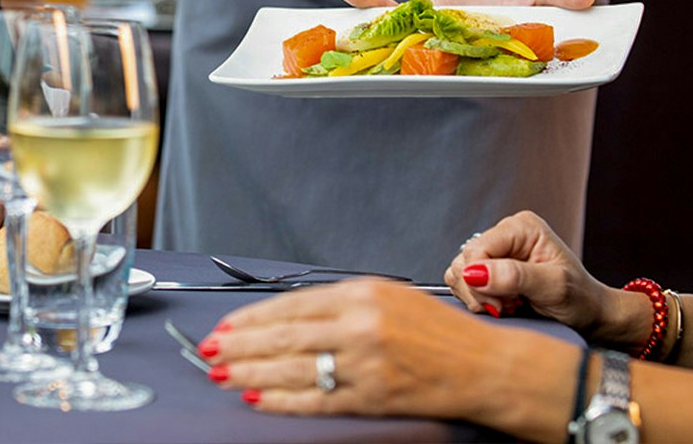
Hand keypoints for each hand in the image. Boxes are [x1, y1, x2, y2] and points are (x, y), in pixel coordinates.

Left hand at [203, 279, 505, 418]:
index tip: (224, 327)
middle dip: (239, 346)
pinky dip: (282, 400)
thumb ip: (340, 302)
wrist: (483, 365)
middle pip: (284, 336)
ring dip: (251, 372)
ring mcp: (366, 363)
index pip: (290, 305)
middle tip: (208, 352)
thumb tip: (285, 317)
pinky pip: (316, 400)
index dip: (252, 319)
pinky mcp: (373, 397)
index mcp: (361, 293)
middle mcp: (360, 325)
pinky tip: (258, 397)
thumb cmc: (437, 330)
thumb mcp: (388, 296)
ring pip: (292, 368)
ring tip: (222, 374)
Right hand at [443, 210, 628, 344]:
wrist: (588, 314)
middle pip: (464, 262)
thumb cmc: (579, 298)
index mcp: (521, 227)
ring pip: (458, 273)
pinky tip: (501, 304)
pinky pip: (462, 283)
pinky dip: (477, 300)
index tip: (503, 304)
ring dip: (478, 297)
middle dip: (480, 292)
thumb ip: (515, 277)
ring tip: (508, 305)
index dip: (481, 281)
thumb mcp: (554, 287)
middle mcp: (504, 235)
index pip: (477, 251)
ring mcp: (495, 252)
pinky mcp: (488, 270)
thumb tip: (475, 272)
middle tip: (508, 306)